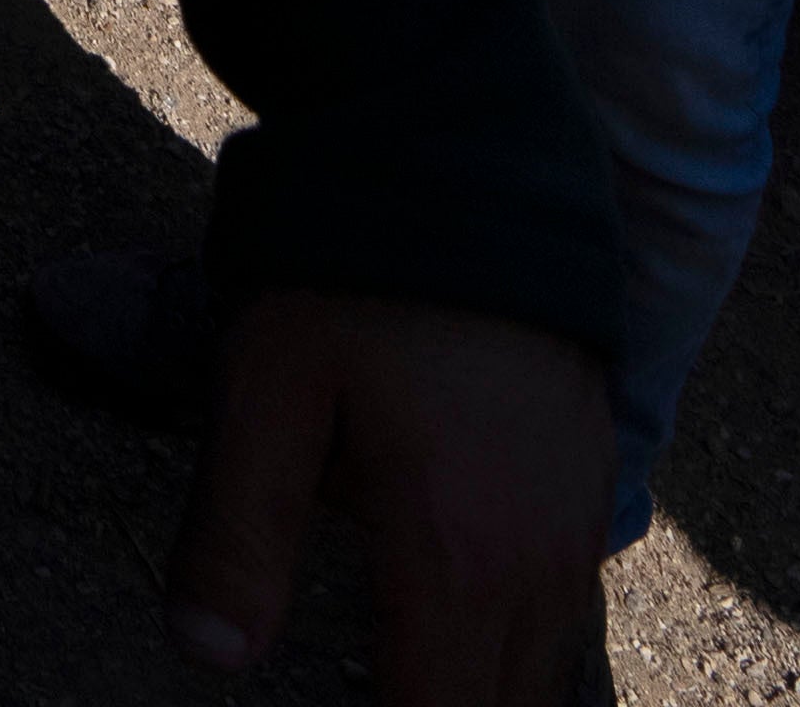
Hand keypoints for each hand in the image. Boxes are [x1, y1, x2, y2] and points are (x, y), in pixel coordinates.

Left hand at [180, 282, 610, 699]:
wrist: (468, 147)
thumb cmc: (351, 270)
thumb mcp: (265, 392)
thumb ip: (236, 538)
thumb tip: (206, 657)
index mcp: (456, 554)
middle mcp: (538, 555)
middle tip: (375, 680)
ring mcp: (578, 515)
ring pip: (547, 667)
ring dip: (483, 685)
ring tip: (411, 667)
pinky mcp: (593, 472)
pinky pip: (570, 604)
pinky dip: (519, 638)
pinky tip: (464, 617)